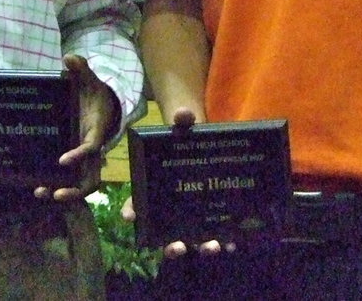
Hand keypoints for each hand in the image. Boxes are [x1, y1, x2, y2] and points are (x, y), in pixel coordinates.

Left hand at [35, 54, 117, 202]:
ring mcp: (85, 159)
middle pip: (91, 178)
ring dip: (63, 192)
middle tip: (54, 194)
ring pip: (81, 184)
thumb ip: (81, 69)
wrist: (102, 103)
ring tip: (40, 194)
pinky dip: (56, 186)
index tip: (62, 161)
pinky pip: (69, 179)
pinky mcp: (75, 161)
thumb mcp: (89, 79)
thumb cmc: (94, 92)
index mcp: (96, 130)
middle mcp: (92, 149)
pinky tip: (36, 189)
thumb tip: (69, 58)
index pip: (91, 147)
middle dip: (75, 190)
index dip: (79, 156)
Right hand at [123, 106, 228, 257]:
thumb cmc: (186, 139)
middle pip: (165, 233)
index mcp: (154, 189)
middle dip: (171, 245)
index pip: (137, 204)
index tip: (129, 217)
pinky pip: (215, 234)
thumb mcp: (183, 127)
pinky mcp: (212, 217)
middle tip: (178, 246)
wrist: (208, 144)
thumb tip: (183, 113)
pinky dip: (223, 242)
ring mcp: (192, 216)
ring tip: (211, 247)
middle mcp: (170, 209)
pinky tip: (232, 243)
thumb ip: (182, 120)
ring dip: (199, 247)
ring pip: (191, 240)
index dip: (132, 212)